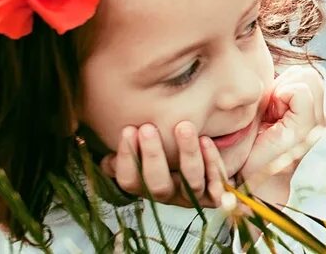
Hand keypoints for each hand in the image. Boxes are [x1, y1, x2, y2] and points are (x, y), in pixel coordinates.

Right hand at [100, 122, 227, 207]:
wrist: (205, 162)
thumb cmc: (167, 152)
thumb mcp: (143, 152)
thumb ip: (127, 152)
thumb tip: (109, 152)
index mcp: (145, 187)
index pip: (129, 181)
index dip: (126, 159)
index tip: (127, 129)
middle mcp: (167, 196)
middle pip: (157, 185)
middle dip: (152, 155)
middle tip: (147, 127)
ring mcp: (192, 198)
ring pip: (190, 182)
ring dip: (187, 153)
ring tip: (184, 127)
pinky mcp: (215, 195)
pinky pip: (215, 184)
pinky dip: (212, 162)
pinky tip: (206, 140)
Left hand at [239, 66, 325, 190]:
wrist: (251, 183)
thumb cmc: (251, 148)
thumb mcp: (267, 113)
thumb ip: (278, 93)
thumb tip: (276, 69)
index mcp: (313, 114)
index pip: (307, 75)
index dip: (285, 82)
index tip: (269, 106)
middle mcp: (321, 118)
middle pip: (309, 73)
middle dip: (285, 83)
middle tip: (269, 109)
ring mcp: (317, 123)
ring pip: (307, 78)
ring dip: (282, 90)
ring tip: (270, 114)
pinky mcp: (306, 128)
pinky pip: (300, 92)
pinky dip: (282, 96)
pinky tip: (271, 116)